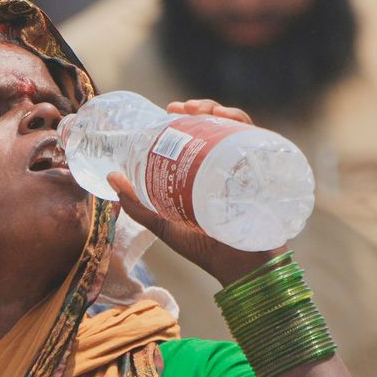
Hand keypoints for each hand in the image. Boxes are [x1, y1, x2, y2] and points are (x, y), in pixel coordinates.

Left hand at [108, 99, 276, 287]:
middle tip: (182, 108)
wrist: (240, 269)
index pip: (201, 135)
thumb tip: (111, 177)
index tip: (170, 110)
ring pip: (239, 128)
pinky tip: (229, 120)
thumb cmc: (205, 249)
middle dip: (203, 107)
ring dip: (222, 111)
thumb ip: (138, 206)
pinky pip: (259, 142)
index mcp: (207, 173)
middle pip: (219, 126)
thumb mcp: (164, 224)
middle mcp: (229, 166)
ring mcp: (248, 169)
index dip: (187, 117)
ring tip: (204, 110)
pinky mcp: (265, 173)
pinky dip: (244, 125)